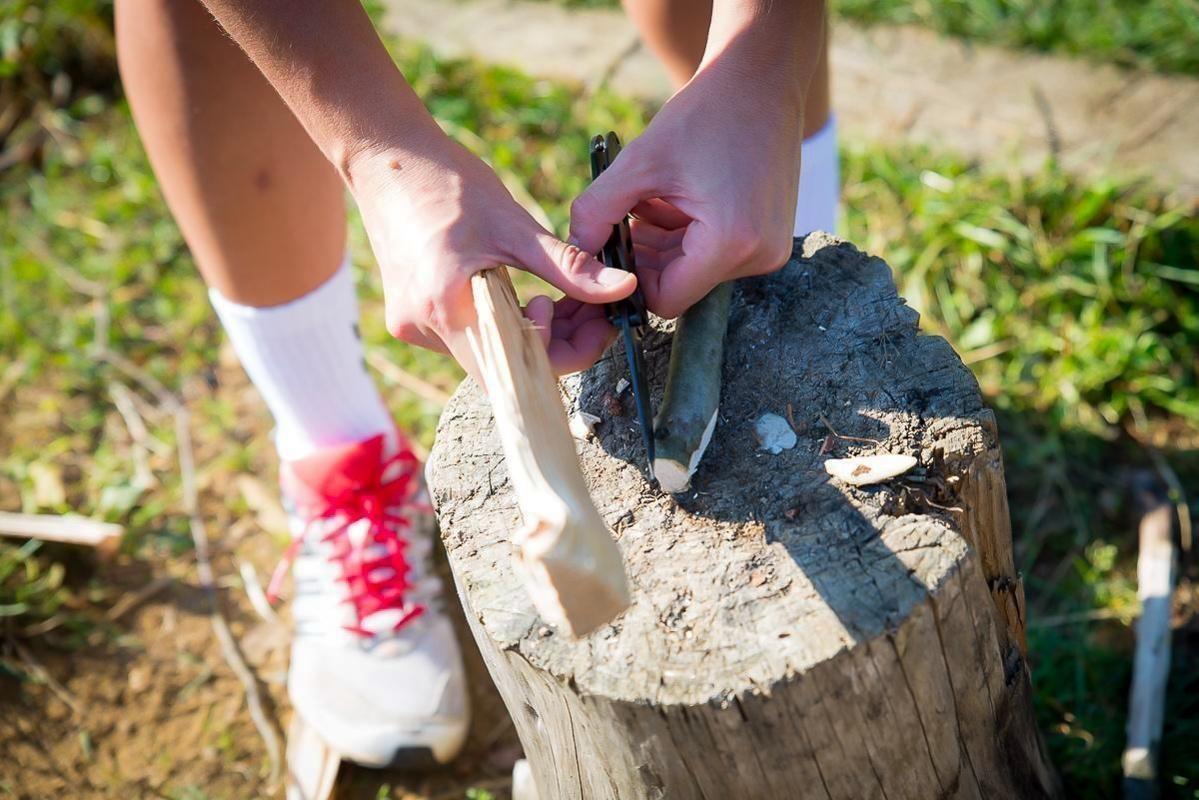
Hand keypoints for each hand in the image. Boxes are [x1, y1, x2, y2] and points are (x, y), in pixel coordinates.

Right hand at [347, 131, 636, 374]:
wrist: (386, 160)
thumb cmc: (448, 185)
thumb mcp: (517, 228)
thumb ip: (570, 268)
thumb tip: (625, 288)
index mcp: (447, 310)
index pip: (516, 372)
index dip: (565, 354)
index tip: (594, 318)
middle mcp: (424, 330)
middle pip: (506, 367)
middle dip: (557, 341)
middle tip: (590, 307)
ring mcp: (413, 327)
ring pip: (490, 353)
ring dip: (532, 331)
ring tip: (560, 293)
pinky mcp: (412, 316)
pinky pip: (470, 337)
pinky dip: (503, 321)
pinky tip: (523, 292)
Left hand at [570, 39, 804, 318]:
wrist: (760, 80)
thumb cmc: (703, 114)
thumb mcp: (639, 163)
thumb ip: (597, 212)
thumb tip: (573, 251)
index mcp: (731, 242)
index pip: (665, 300)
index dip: (629, 279)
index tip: (608, 247)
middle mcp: (759, 256)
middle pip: (680, 285)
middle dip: (646, 257)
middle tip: (623, 216)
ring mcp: (769, 249)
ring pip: (694, 270)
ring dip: (664, 243)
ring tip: (651, 198)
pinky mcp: (770, 238)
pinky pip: (714, 254)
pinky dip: (686, 234)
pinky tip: (674, 197)